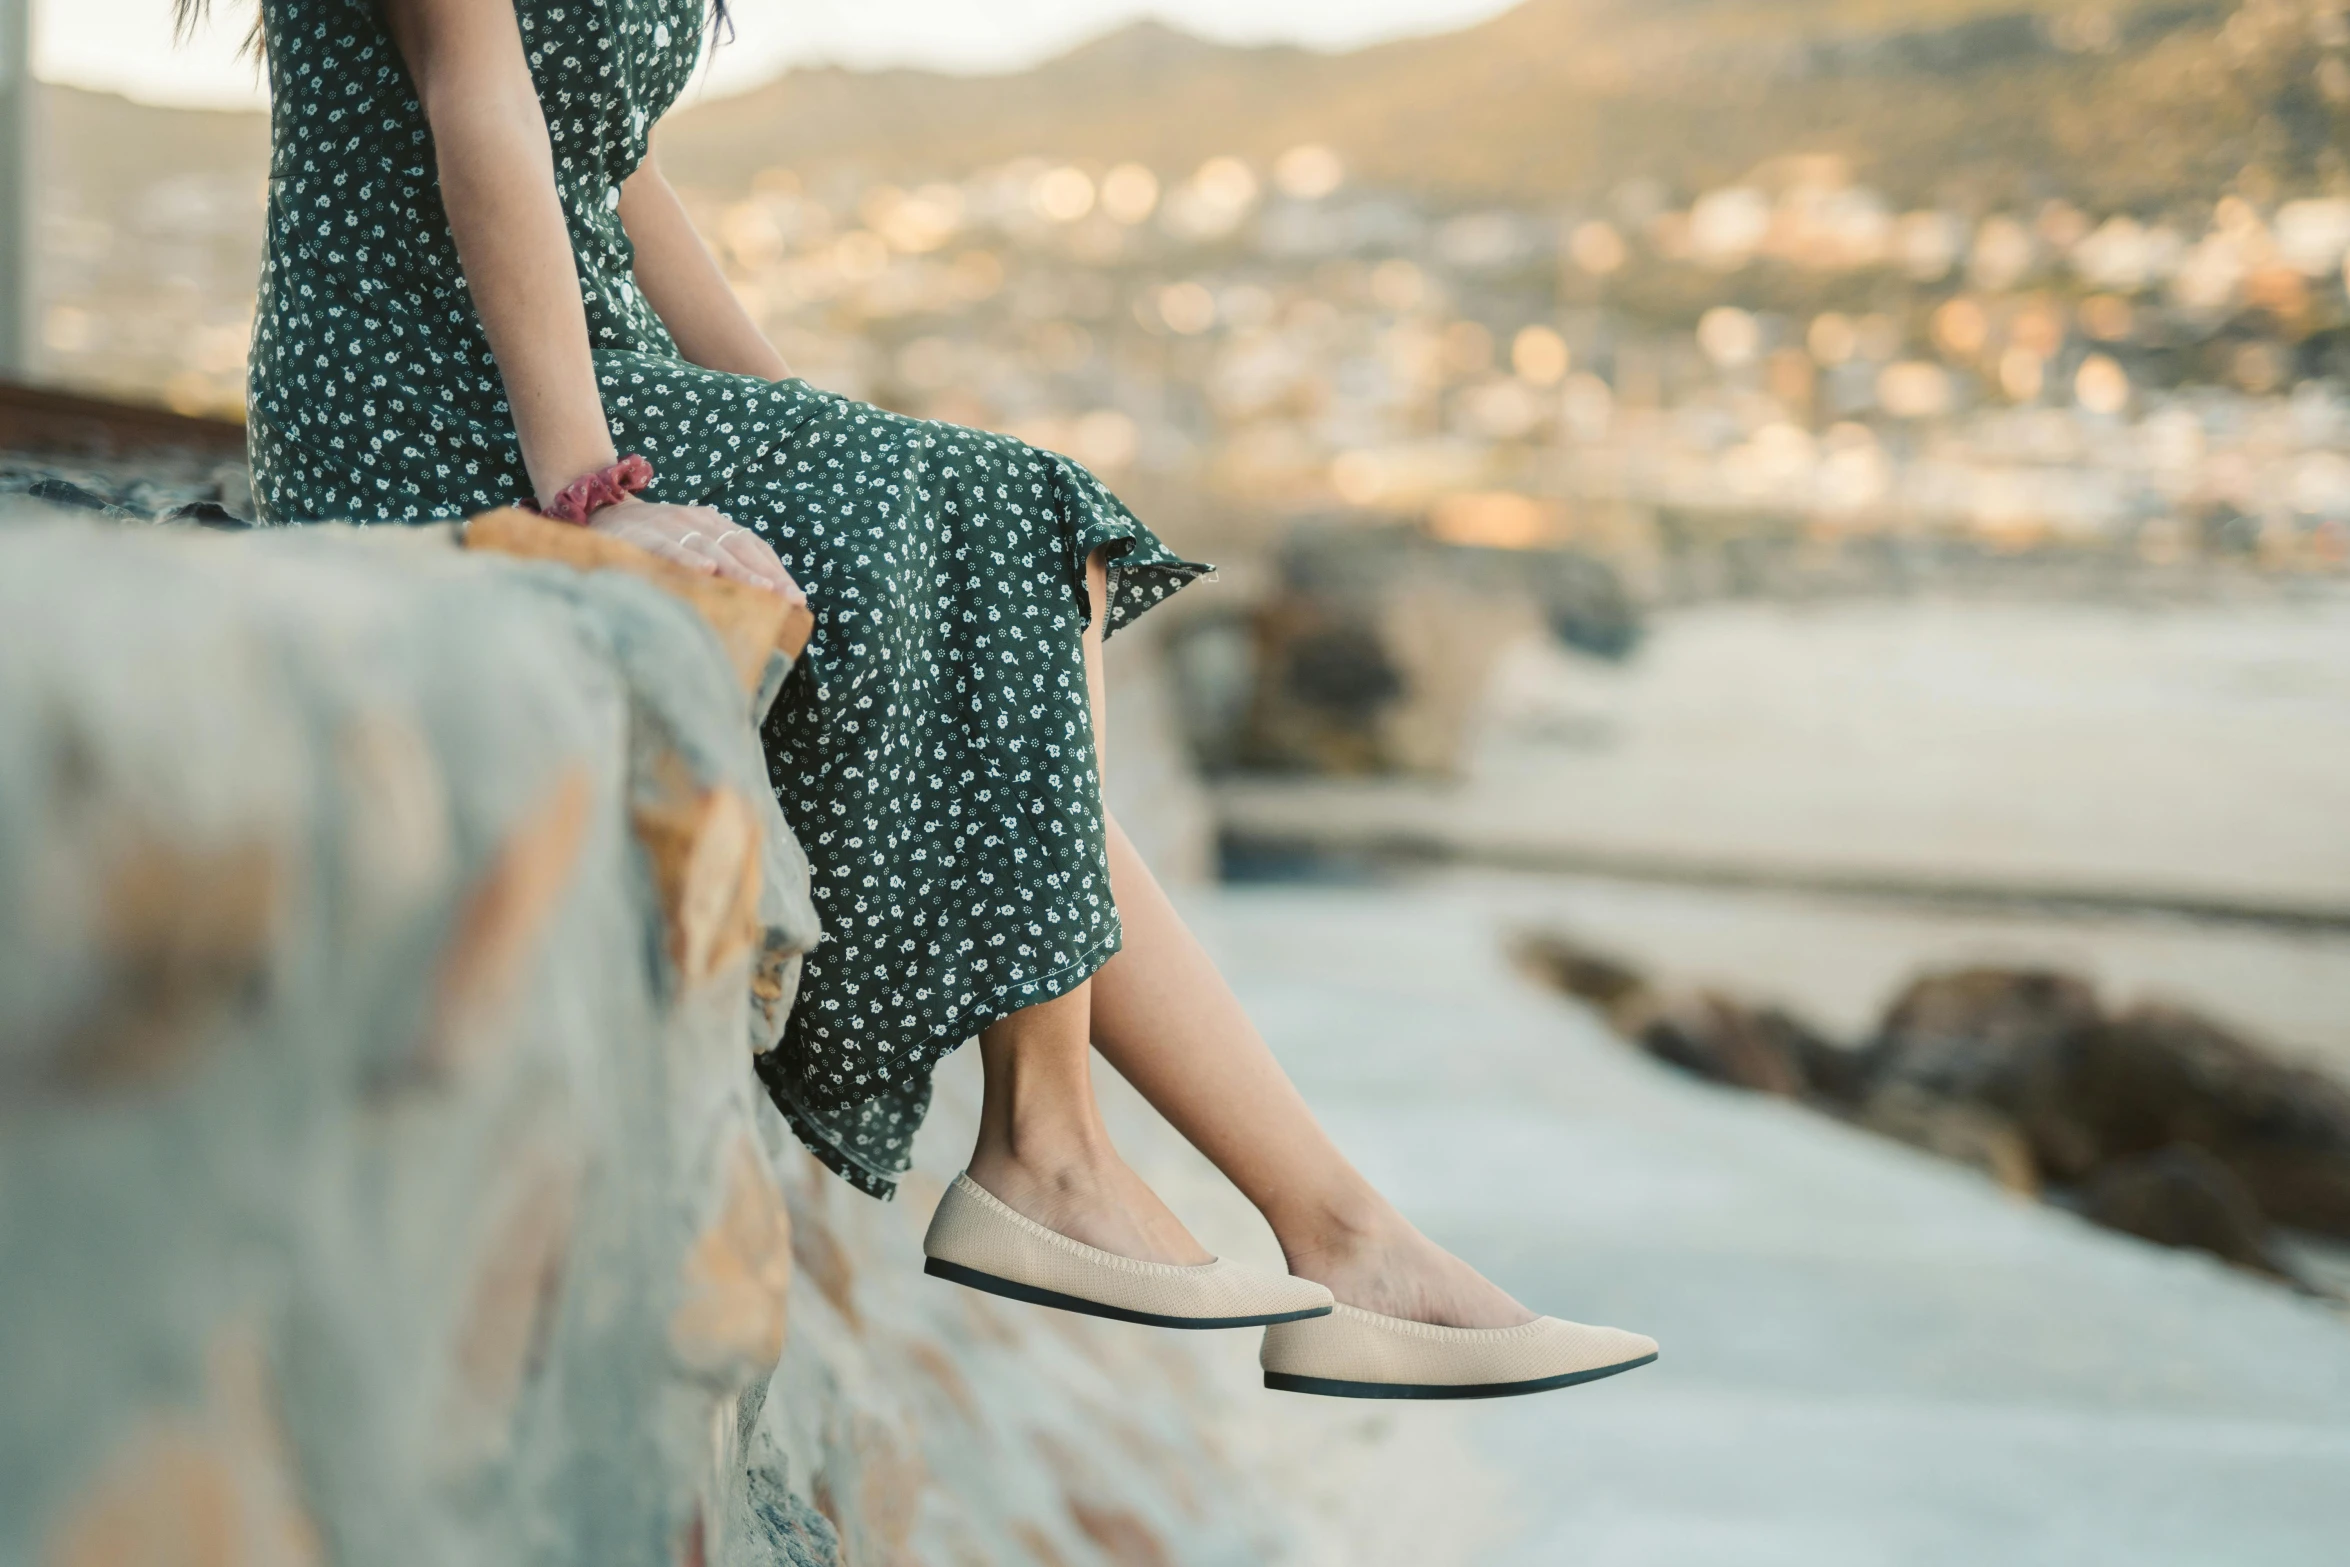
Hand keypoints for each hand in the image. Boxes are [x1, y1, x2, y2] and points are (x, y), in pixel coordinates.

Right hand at [589, 499, 803, 600]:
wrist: (602, 514)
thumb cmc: (656, 542)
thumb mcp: (692, 547)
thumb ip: (721, 567)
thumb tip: (760, 601)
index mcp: (714, 523)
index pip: (753, 545)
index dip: (777, 570)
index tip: (798, 599)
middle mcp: (697, 519)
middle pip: (740, 547)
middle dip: (768, 574)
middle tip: (789, 599)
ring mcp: (670, 524)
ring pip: (711, 547)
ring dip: (739, 568)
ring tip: (763, 589)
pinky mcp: (642, 533)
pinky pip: (668, 546)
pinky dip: (688, 557)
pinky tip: (707, 570)